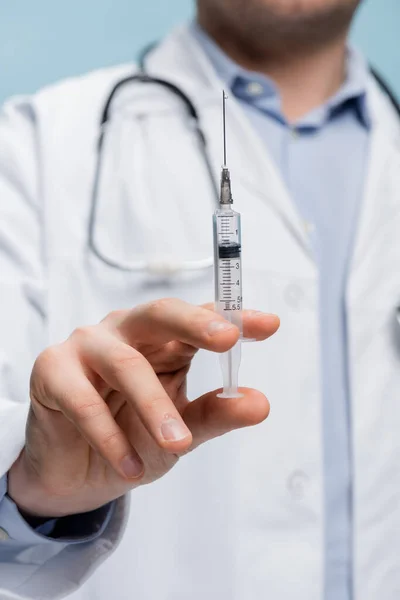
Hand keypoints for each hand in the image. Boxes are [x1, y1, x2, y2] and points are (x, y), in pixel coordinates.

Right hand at [8, 299, 278, 517]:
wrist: (77, 472)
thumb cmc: (131, 435)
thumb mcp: (182, 430)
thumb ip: (216, 414)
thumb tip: (259, 403)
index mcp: (162, 339)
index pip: (200, 319)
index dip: (234, 318)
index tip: (269, 325)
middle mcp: (126, 332)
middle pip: (160, 314)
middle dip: (194, 324)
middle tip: (226, 339)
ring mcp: (87, 346)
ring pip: (126, 363)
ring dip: (154, 406)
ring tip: (177, 444)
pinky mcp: (52, 371)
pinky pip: (83, 399)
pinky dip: (108, 436)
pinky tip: (129, 465)